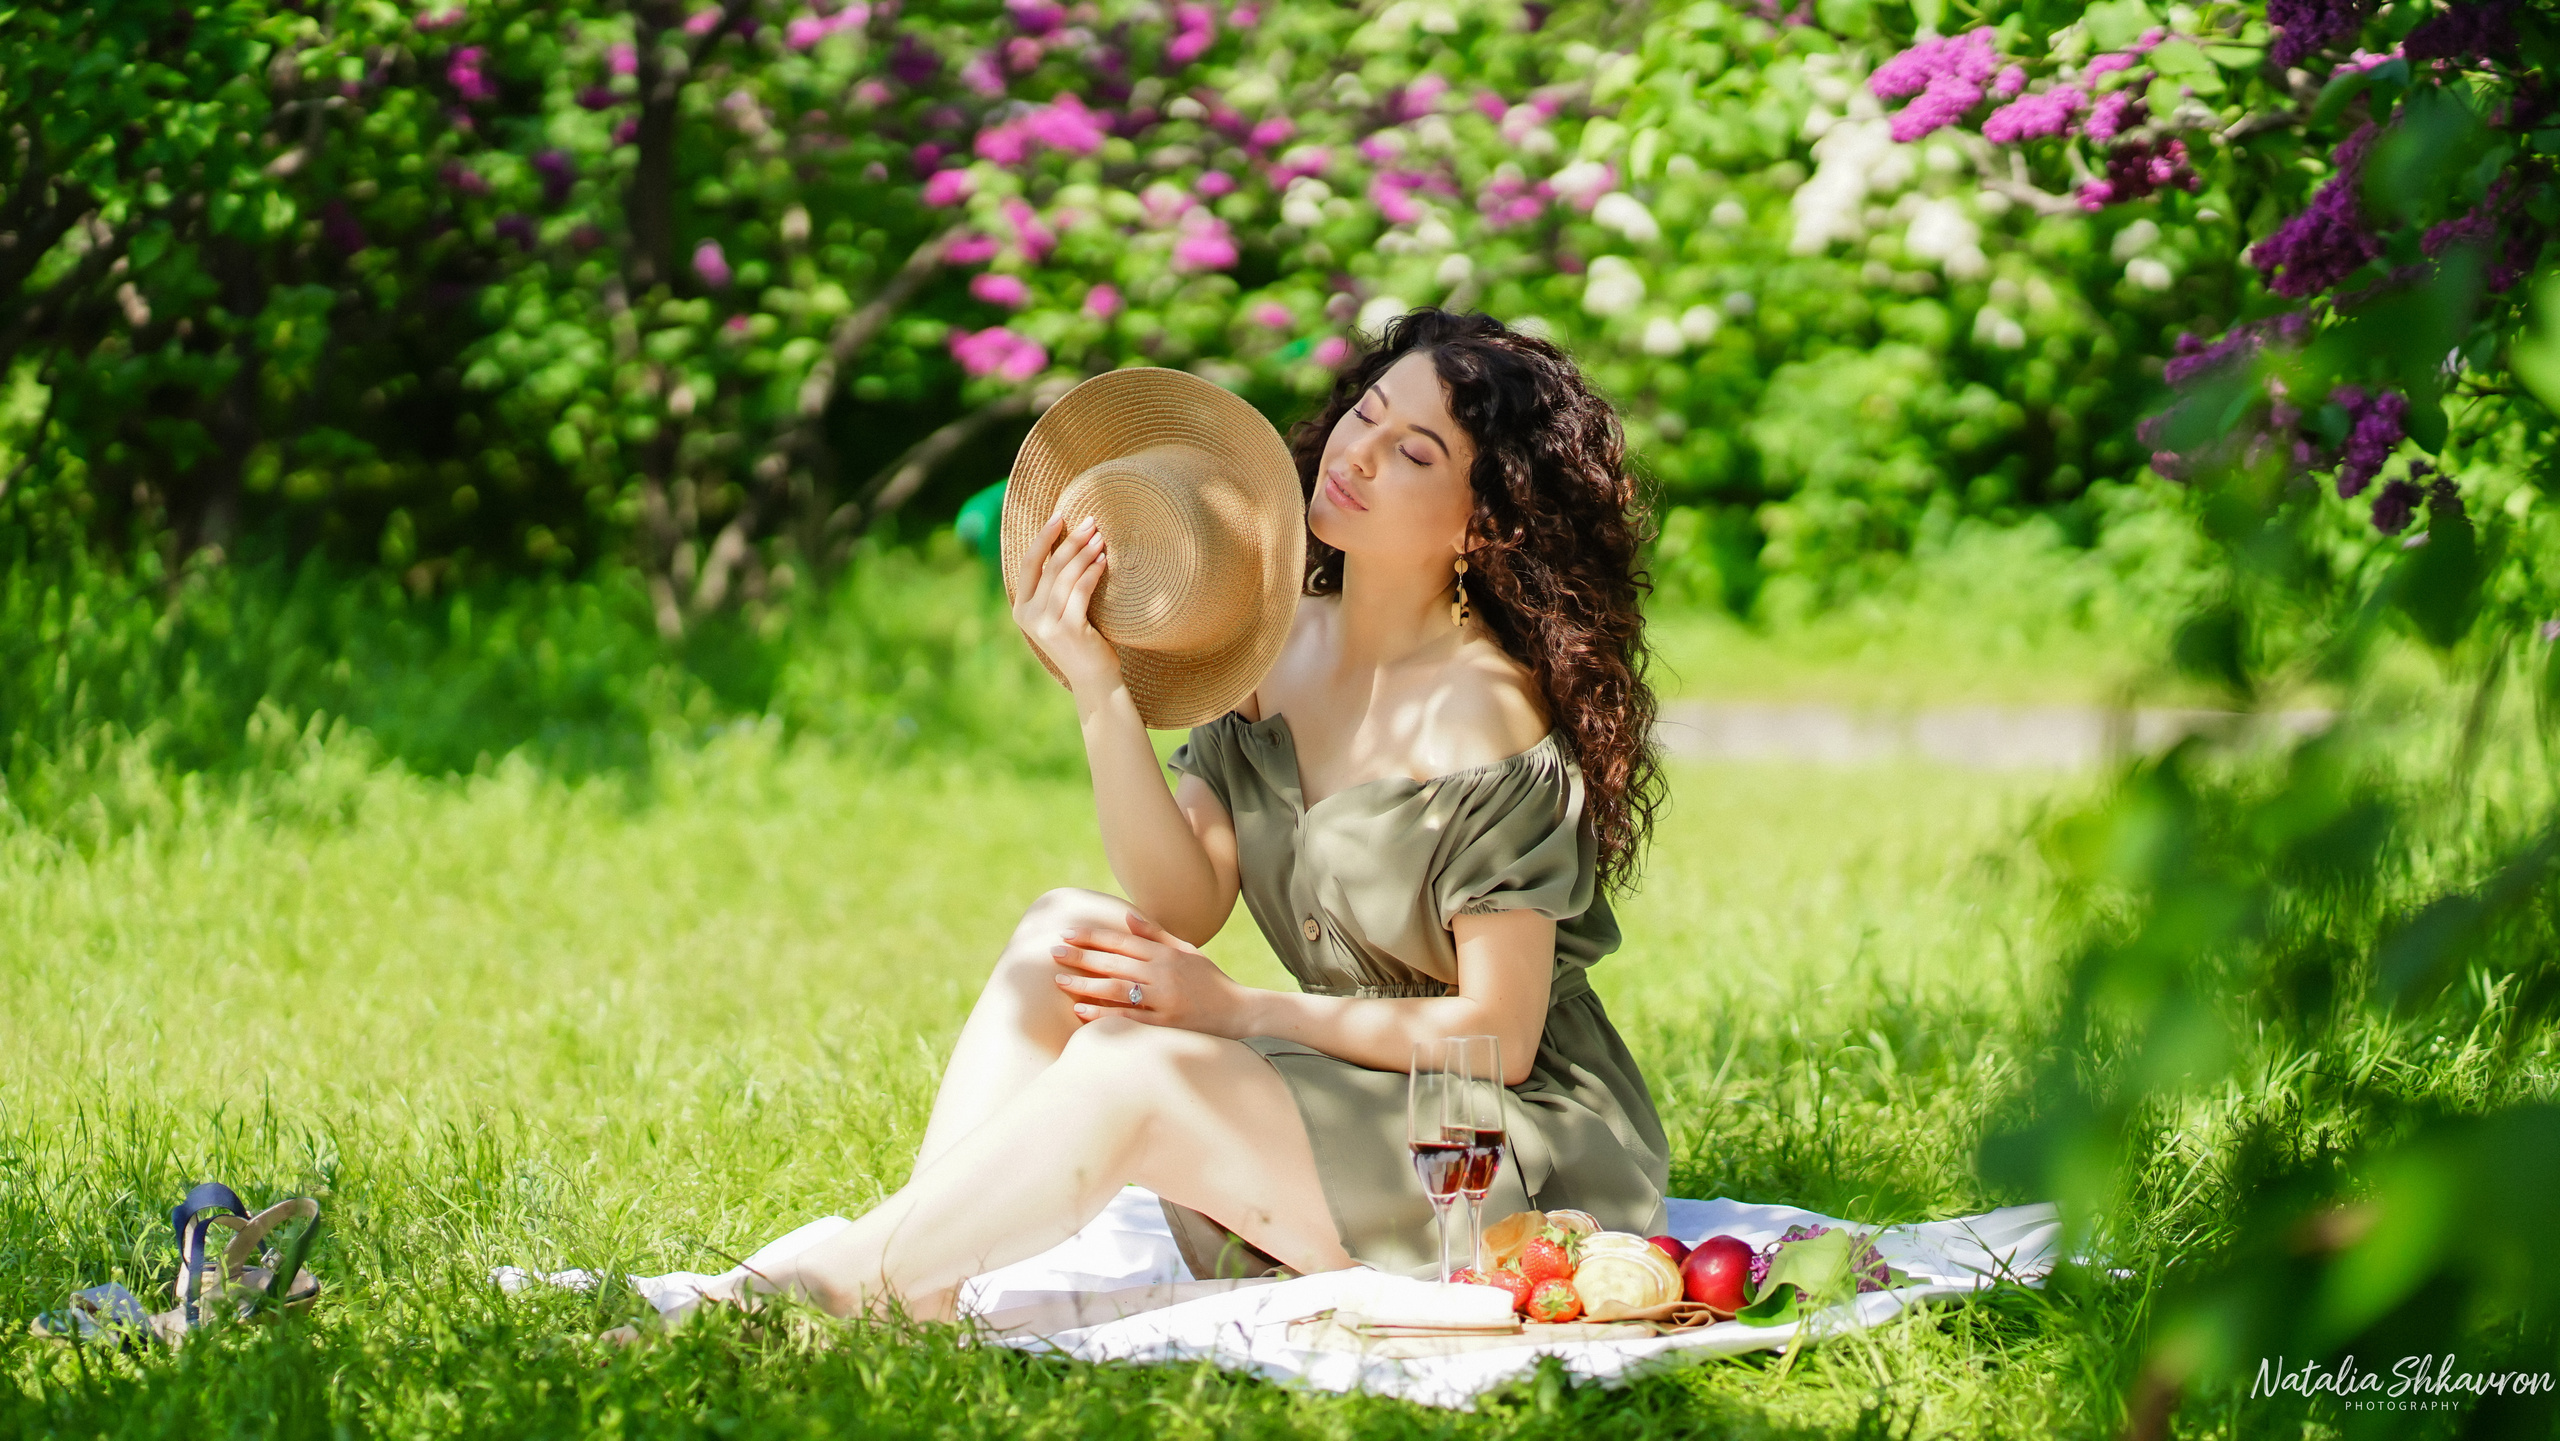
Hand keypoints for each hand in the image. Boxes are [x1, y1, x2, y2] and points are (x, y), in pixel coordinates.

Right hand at [1011, 514, 1122, 695]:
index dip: (1043, 537)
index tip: (1059, 515)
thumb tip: (1065, 544)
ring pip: (1065, 576)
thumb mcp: (1058, 613)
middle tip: (1091, 522)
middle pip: (1050, 566)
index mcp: (1021, 609)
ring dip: (1085, 553)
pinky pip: (1081, 591)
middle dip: (1071, 540)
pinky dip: (1092, 572)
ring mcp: (1047, 625)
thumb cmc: (1081, 641)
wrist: (1093, 679)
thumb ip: (1053, 588)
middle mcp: (1029, 616)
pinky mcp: (1068, 630)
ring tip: (1100, 538)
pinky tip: (1103, 561)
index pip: (1028, 564)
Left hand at [1052, 911, 1248, 1036]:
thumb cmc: (1210, 982)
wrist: (1240, 1012)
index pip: (1123, 941)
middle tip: (1052, 952)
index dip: (1093, 936)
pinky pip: (1130, 1017)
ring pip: (1118, 987)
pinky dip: (1104, 1013)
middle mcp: (1164, 973)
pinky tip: (1081, 1011)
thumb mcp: (1188, 951)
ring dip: (1086, 983)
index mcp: (1167, 954)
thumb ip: (1157, 935)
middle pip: (1115, 961)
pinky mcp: (1167, 1023)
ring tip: (1059, 980)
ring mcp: (1165, 998)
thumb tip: (1127, 918)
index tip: (1067, 933)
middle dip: (1081, 955)